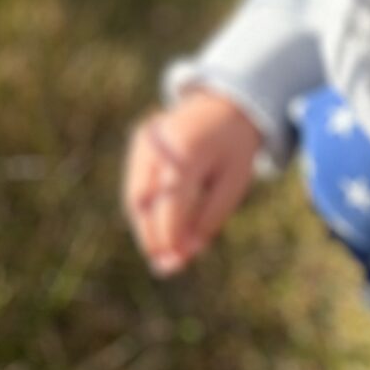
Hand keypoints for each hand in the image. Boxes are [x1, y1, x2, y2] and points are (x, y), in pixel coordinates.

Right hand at [124, 91, 261, 275]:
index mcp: (188, 152)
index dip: (171, 236)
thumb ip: (211, 216)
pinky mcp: (139, 144)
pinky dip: (145, 211)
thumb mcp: (234, 181)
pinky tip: (158, 231)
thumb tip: (188, 253)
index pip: (171, 203)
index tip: (177, 263)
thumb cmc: (234, 147)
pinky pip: (136, 185)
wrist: (225, 102)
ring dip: (145, 228)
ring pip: (135, 196)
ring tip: (162, 255)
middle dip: (152, 238)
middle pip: (145, 202)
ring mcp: (144, 142)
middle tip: (165, 267)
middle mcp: (159, 144)